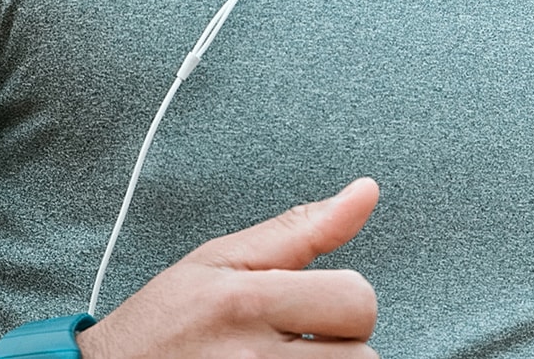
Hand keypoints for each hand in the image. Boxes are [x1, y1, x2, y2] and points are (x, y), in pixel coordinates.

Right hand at [80, 177, 380, 357]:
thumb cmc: (167, 319)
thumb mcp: (222, 259)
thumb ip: (300, 228)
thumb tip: (366, 191)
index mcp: (248, 301)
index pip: (357, 301)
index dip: (345, 303)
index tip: (314, 310)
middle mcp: (252, 358)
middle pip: (362, 358)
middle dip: (340, 348)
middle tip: (298, 345)